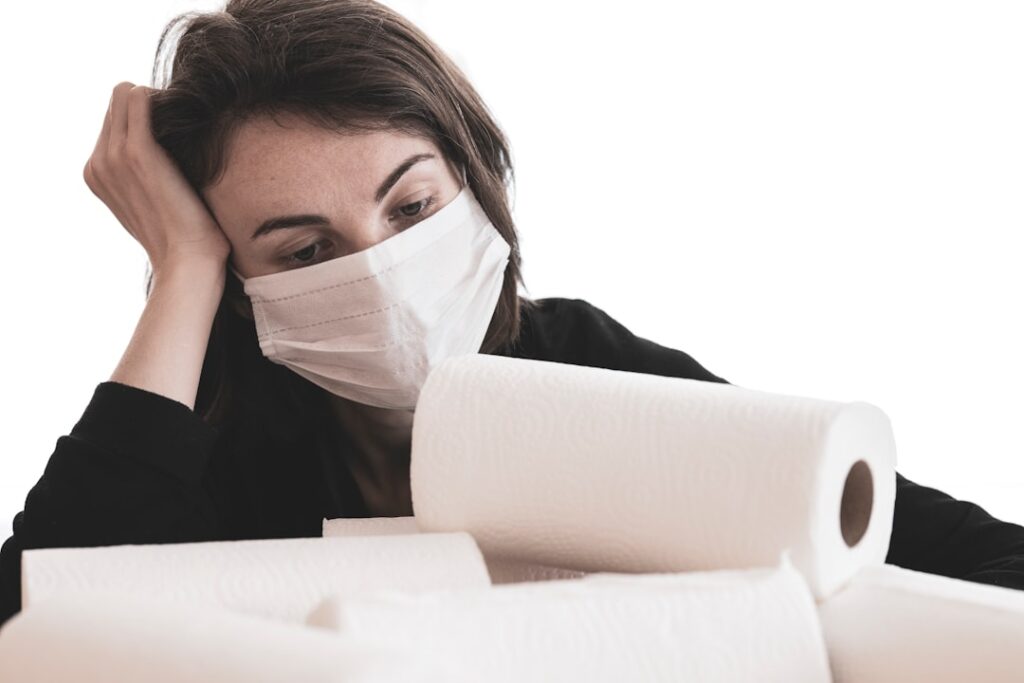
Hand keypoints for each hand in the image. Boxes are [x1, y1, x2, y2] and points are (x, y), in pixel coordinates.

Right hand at [83, 81, 231, 275]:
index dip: (145, 118)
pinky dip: (164, 99)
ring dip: (159, 100)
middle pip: (117, 102)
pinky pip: (138, 97)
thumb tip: (168, 151)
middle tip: (184, 126)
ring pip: (126, 92)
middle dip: (150, 105)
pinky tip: (187, 117)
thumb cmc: (184, 237)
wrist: (188, 260)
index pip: (114, 119)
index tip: (175, 132)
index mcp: (97, 174)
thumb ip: (147, 174)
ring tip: (186, 124)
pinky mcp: (136, 151)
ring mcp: (112, 156)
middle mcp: (97, 162)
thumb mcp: (155, 201)